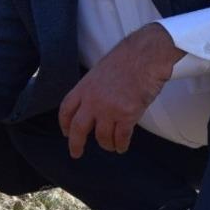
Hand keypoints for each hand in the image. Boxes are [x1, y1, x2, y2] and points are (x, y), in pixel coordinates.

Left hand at [59, 23, 183, 157]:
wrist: (145, 56)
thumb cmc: (126, 60)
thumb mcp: (99, 72)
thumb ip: (92, 90)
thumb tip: (91, 105)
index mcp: (84, 88)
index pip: (66, 109)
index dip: (64, 124)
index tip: (66, 133)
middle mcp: (93, 101)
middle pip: (78, 129)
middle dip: (76, 144)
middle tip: (76, 153)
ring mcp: (109, 109)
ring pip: (102, 137)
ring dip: (106, 144)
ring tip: (110, 145)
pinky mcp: (127, 115)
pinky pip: (121, 138)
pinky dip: (121, 145)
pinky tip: (122, 147)